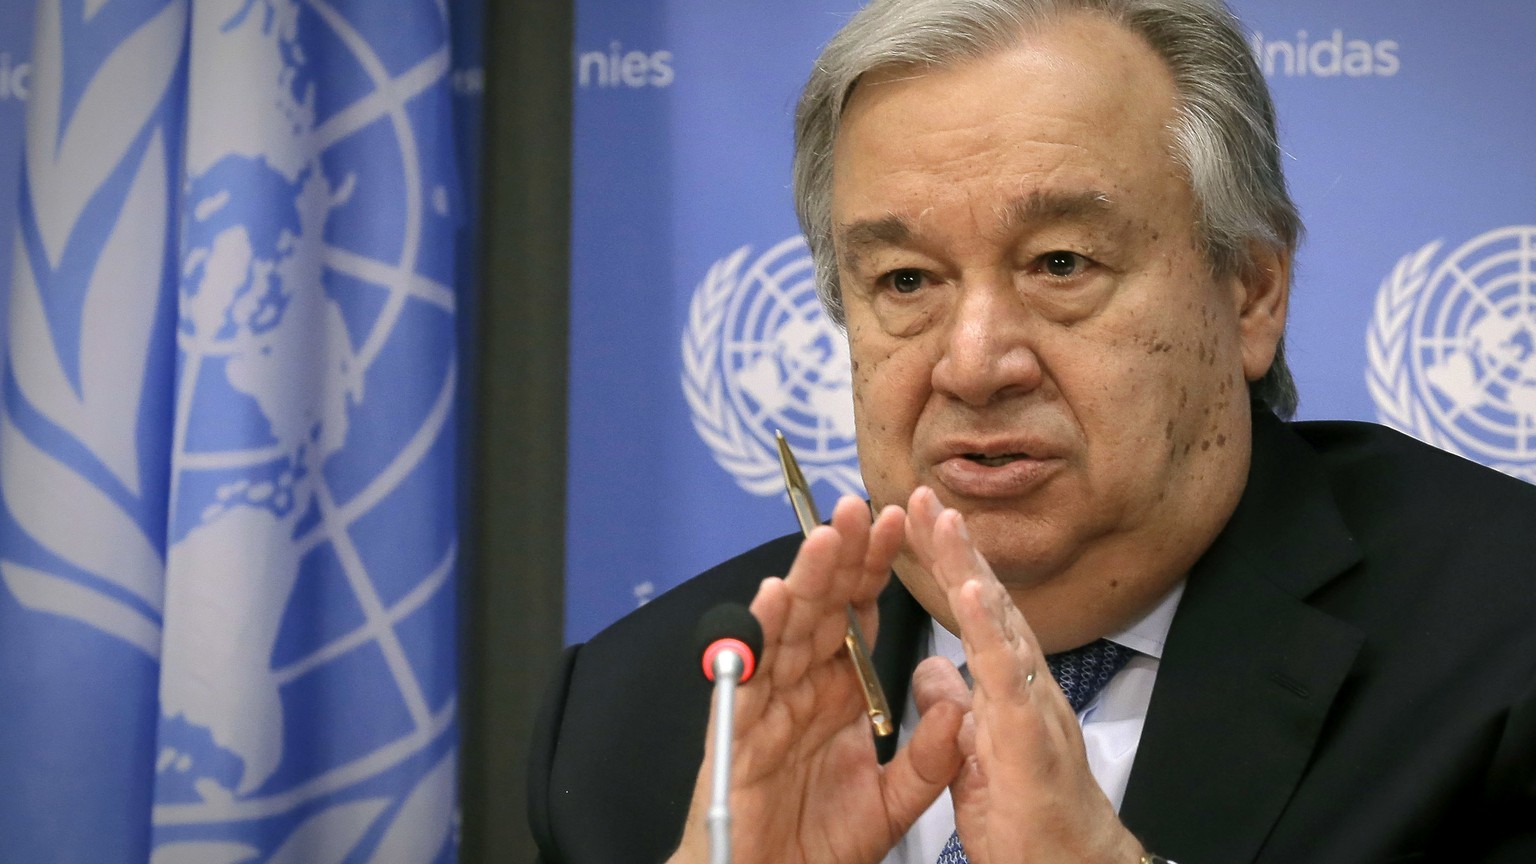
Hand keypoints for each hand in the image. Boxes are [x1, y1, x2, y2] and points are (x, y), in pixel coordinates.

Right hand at [670, 495, 966, 863]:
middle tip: (861, 507)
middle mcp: (802, 688)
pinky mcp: (740, 730)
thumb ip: (929, 756)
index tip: (901, 525)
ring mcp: (769, 704)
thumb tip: (960, 709)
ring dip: (807, 579)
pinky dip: (760, 635)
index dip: (876, 571)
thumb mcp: (895, 801)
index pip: (859, 617)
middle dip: (842, 556)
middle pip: (822, 607)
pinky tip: (775, 596)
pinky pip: (751, 676)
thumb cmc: (819, 843)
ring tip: (827, 537)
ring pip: (788, 628)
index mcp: (838, 694)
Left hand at [905, 487, 1146, 863]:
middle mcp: (1022, 685)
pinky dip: (990, 631)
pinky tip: (974, 592)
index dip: (943, 567)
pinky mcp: (1030, 736)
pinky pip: (1007, 677)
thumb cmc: (1031, 820)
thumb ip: (954, 707)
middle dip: (952, 547)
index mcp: (1002, 687)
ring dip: (971, 569)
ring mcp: (1031, 705)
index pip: (969, 614)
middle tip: (921, 496)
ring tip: (944, 522)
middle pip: (984, 603)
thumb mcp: (974, 755)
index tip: (912, 523)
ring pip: (999, 626)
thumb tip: (933, 669)